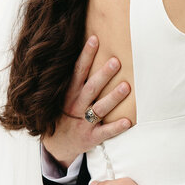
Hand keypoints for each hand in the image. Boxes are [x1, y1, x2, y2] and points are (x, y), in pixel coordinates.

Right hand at [42, 36, 131, 166]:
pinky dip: (115, 127)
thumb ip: (76, 78)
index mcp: (68, 93)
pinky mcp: (90, 138)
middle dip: (103, 75)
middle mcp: (75, 106)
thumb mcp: (64, 95)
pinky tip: (128, 121)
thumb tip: (90, 49)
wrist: (56, 144)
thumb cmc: (65, 113)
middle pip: (90, 88)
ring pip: (98, 108)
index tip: (95, 40)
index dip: (86, 56)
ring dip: (112, 98)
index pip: (78, 72)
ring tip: (126, 86)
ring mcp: (82, 123)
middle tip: (116, 62)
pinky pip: (104, 132)